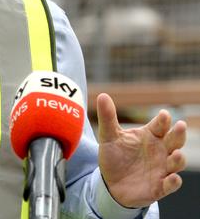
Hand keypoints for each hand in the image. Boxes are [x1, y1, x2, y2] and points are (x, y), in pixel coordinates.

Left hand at [97, 93, 186, 208]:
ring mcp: (162, 169)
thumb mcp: (108, 136)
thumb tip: (102, 95)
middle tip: (180, 126)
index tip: (164, 115)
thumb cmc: (114, 156)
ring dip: (178, 158)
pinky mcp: (160, 187)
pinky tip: (172, 178)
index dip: (163, 120)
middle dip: (179, 134)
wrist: (110, 183)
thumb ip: (107, 117)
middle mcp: (160, 151)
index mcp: (150, 136)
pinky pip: (170, 184)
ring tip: (176, 153)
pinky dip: (173, 182)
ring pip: (176, 162)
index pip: (160, 125)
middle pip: (174, 140)